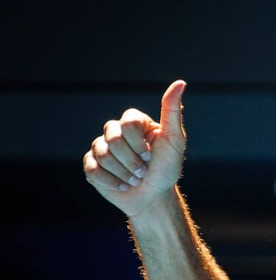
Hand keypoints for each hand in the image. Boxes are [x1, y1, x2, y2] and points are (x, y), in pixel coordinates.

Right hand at [83, 79, 186, 217]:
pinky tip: (123, 186)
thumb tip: (180, 82)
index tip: (152, 155)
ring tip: (135, 179)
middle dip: (132, 160)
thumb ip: (172, 111)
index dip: (139, 143)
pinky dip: (111, 181)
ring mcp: (101, 148)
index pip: (127, 122)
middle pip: (113, 139)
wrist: (154, 197)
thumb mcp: (174, 139)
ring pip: (103, 154)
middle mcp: (115, 132)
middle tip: (144, 171)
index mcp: (133, 122)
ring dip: (124, 173)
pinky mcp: (91, 165)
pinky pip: (93, 169)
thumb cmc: (167, 168)